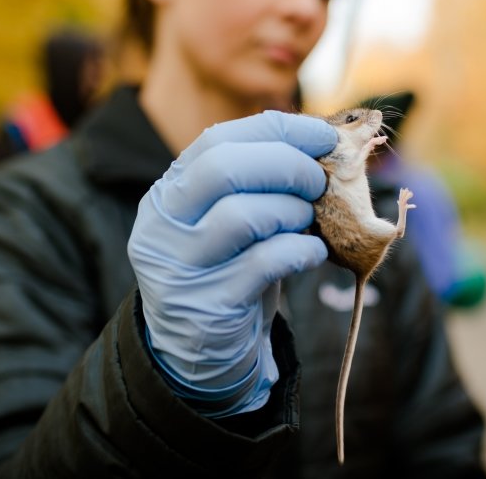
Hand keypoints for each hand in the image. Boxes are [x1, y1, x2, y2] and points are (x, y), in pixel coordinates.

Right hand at [128, 110, 336, 415]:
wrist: (199, 354)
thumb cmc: (227, 270)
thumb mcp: (230, 220)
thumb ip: (259, 183)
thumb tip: (320, 145)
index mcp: (169, 193)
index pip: (218, 140)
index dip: (277, 131)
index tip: (322, 135)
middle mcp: (163, 225)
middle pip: (225, 168)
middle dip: (286, 166)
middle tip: (318, 183)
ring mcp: (179, 267)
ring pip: (243, 214)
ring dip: (292, 211)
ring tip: (308, 223)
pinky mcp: (208, 306)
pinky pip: (265, 263)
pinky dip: (301, 250)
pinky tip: (312, 253)